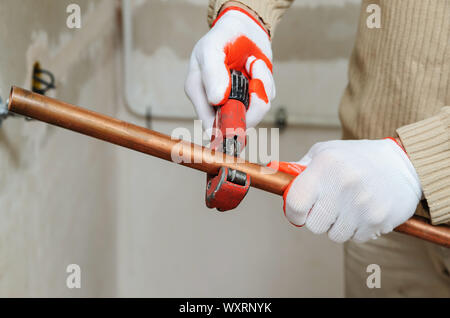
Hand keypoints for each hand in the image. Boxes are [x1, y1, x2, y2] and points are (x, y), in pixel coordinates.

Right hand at [184, 6, 274, 132]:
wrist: (244, 26)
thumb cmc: (222, 37)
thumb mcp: (211, 49)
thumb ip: (212, 73)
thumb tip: (217, 100)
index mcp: (200, 94)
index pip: (211, 126)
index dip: (226, 127)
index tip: (240, 112)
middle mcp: (218, 103)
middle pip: (238, 125)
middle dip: (251, 103)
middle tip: (254, 79)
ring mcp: (238, 101)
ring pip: (256, 111)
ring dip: (260, 85)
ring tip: (253, 64)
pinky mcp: (255, 96)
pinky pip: (266, 97)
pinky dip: (266, 80)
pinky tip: (256, 66)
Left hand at [284, 138, 421, 242]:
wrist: (401, 164)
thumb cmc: (354, 158)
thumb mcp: (324, 152)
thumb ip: (298, 169)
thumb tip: (272, 178)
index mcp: (325, 165)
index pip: (295, 204)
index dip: (293, 213)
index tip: (298, 211)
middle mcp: (343, 184)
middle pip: (313, 225)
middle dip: (317, 218)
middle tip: (329, 205)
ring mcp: (362, 203)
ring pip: (334, 235)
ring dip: (337, 225)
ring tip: (349, 206)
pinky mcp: (378, 219)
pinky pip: (355, 238)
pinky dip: (357, 229)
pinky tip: (363, 211)